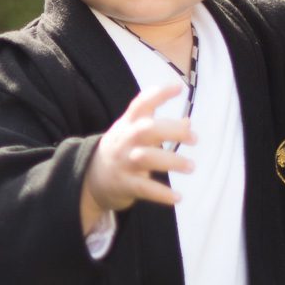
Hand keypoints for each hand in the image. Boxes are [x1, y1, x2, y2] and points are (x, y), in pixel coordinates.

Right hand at [84, 83, 194, 215]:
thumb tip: (188, 122)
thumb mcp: (132, 133)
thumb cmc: (120, 151)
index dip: (158, 94)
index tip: (178, 87)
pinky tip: (178, 197)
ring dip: (171, 161)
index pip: (140, 104)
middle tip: (194, 138)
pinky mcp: (124, 184)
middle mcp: (124, 140)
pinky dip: (162, 194)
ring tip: (191, 167)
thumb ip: (159, 126)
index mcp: (127, 125)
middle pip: (146, 130)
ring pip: (146, 158)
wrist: (90, 178)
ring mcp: (123, 162)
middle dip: (172, 131)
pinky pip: (144, 189)